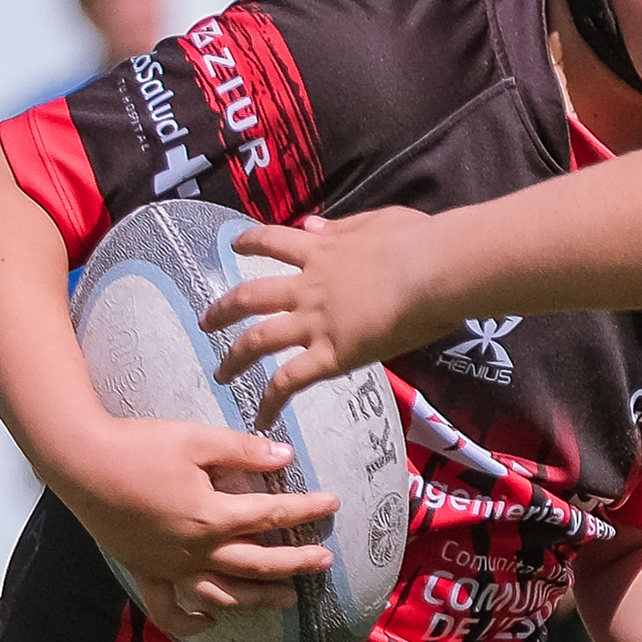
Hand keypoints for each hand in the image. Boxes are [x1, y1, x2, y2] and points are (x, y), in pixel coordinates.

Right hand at [50, 414, 334, 631]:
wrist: (79, 461)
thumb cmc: (138, 446)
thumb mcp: (196, 439)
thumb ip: (243, 450)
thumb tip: (286, 455)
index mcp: (212, 515)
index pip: (272, 516)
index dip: (305, 510)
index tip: (332, 504)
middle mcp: (196, 549)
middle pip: (257, 564)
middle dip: (296, 564)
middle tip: (324, 562)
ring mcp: (170, 566)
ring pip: (223, 593)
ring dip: (258, 599)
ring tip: (287, 599)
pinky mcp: (145, 571)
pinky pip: (169, 608)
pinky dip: (190, 622)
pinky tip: (212, 620)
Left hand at [207, 209, 451, 404]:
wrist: (433, 270)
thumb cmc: (419, 242)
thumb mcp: (377, 221)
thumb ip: (342, 226)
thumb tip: (312, 226)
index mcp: (321, 252)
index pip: (273, 241)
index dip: (250, 241)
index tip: (234, 244)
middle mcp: (308, 287)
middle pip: (251, 296)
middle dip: (224, 309)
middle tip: (207, 321)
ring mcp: (315, 322)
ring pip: (259, 340)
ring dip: (235, 358)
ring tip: (221, 373)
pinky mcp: (331, 355)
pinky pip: (290, 382)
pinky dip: (270, 402)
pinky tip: (261, 420)